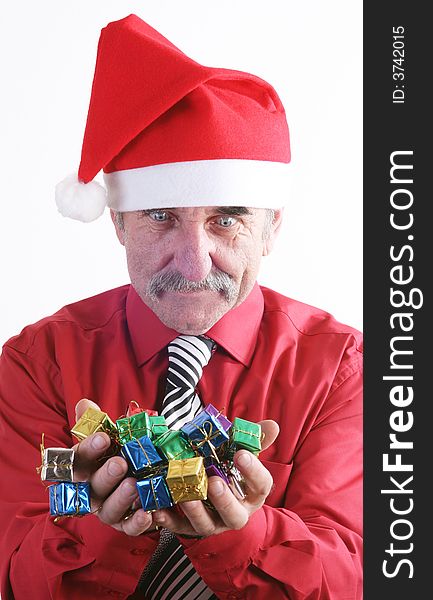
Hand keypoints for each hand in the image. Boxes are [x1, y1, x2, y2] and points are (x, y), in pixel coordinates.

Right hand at [72, 398, 155, 535]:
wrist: (137, 474)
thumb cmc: (118, 452)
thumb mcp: (110, 435)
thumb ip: (96, 421)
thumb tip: (84, 404)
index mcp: (84, 469)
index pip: (79, 459)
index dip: (89, 449)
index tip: (103, 437)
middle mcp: (91, 492)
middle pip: (93, 486)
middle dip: (106, 475)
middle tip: (121, 464)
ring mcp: (107, 510)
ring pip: (109, 509)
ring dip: (122, 498)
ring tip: (135, 484)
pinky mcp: (125, 524)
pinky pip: (129, 528)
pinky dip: (138, 523)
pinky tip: (149, 513)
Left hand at [150, 419, 279, 537]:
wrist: (217, 496)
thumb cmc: (232, 471)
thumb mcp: (243, 455)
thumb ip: (254, 440)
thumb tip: (272, 426)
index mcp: (253, 493)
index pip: (261, 485)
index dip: (252, 471)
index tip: (240, 454)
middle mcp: (236, 512)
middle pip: (235, 514)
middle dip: (224, 500)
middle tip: (214, 482)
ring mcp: (214, 522)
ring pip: (206, 524)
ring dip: (195, 511)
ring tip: (184, 496)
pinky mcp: (191, 527)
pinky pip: (180, 528)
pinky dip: (168, 520)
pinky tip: (158, 510)